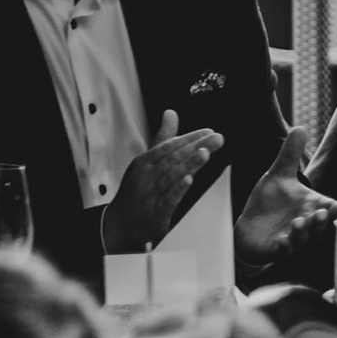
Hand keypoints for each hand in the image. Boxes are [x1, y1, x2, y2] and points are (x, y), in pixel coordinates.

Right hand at [106, 112, 226, 253]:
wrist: (119, 224)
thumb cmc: (137, 190)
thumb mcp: (147, 162)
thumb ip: (163, 139)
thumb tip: (171, 113)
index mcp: (144, 162)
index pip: (169, 146)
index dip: (189, 138)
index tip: (209, 132)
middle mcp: (145, 176)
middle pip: (173, 159)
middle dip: (195, 147)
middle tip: (217, 139)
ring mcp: (148, 194)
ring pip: (170, 176)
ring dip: (189, 164)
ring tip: (205, 154)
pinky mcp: (154, 213)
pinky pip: (166, 200)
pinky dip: (177, 189)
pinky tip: (189, 181)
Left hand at [233, 125, 334, 261]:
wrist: (249, 225)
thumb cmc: (269, 202)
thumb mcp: (278, 175)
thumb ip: (290, 154)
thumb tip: (300, 127)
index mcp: (311, 206)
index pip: (330, 208)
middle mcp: (306, 223)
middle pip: (319, 225)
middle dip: (321, 221)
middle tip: (321, 213)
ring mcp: (293, 238)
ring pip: (304, 239)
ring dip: (304, 232)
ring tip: (298, 222)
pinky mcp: (277, 249)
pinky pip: (285, 251)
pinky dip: (285, 247)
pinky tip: (282, 241)